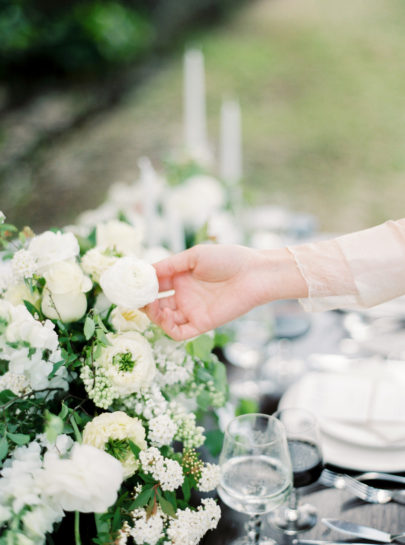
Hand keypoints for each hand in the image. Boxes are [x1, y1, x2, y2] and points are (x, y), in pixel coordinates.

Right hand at [145, 244, 303, 339]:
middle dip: (143, 301)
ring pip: (164, 319)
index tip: (128, 282)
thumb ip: (170, 265)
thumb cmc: (227, 259)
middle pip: (156, 303)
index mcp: (182, 277)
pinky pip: (179, 332)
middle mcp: (185, 295)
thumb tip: (145, 271)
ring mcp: (192, 310)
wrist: (253, 273)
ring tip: (148, 304)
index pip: (156, 283)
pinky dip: (166, 326)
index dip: (142, 284)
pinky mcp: (202, 324)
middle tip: (133, 297)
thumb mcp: (194, 256)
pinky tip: (163, 314)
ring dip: (152, 313)